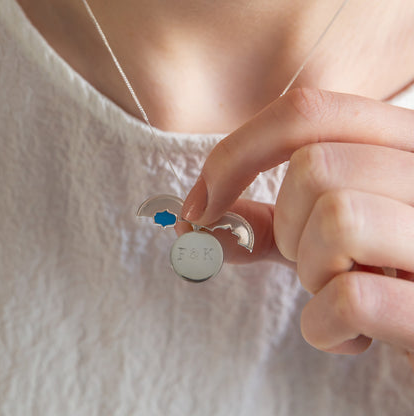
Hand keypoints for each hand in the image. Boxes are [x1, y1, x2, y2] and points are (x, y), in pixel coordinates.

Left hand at [181, 88, 413, 364]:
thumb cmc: (382, 274)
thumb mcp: (328, 236)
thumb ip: (268, 222)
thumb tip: (194, 221)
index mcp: (405, 145)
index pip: (308, 111)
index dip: (235, 156)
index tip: (201, 205)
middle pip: (314, 166)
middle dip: (287, 226)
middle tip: (309, 260)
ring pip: (338, 219)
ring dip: (311, 271)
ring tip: (338, 291)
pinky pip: (353, 298)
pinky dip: (324, 327)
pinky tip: (348, 336)